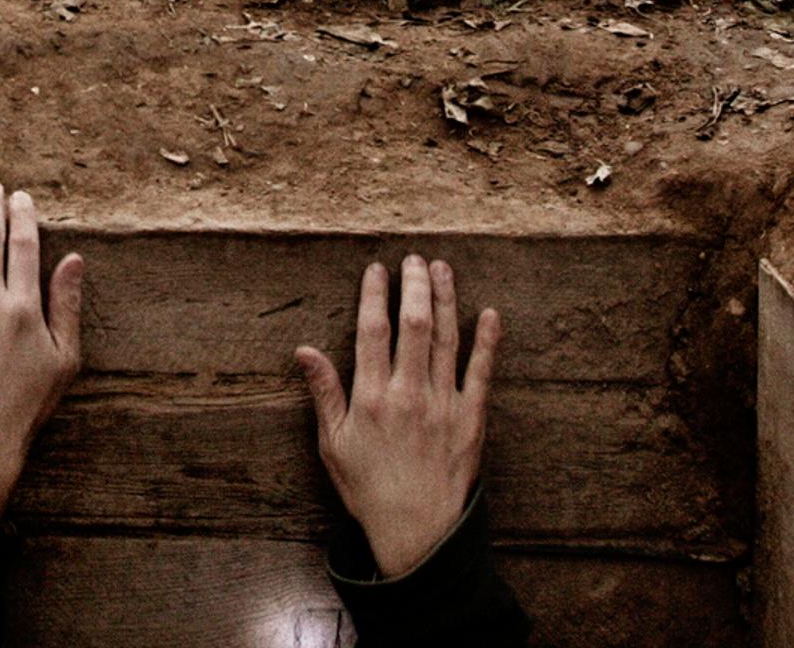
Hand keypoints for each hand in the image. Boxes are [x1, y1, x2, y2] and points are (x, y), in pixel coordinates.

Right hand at [298, 255, 500, 579]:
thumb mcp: (334, 444)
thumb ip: (324, 393)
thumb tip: (304, 351)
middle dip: (413, 285)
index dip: (373, 295)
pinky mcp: (471, 419)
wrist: (416, 532)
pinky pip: (482, 372)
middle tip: (413, 260)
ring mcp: (443, 404)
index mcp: (371, 398)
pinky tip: (489, 314)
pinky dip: (487, 341)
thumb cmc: (369, 490)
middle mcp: (409, 394)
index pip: (373, 332)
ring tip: (442, 269)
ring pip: (446, 339)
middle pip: (413, 324)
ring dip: (445, 300)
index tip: (376, 270)